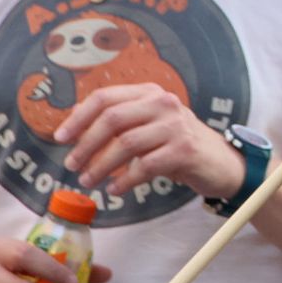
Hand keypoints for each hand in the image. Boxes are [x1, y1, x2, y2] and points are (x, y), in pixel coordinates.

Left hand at [54, 83, 240, 199]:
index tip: (60, 138)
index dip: (79, 117)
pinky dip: (124, 181)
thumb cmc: (178, 143)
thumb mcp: (149, 124)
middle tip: (71, 165)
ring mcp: (176, 126)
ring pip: (126, 144)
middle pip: (112, 119)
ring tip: (88, 181)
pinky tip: (115, 189)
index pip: (105, 97)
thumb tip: (76, 117)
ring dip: (101, 166)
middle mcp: (163, 103)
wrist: (221, 162)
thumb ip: (120, 118)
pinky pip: (145, 166)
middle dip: (86, 144)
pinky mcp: (184, 150)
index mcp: (150, 93)